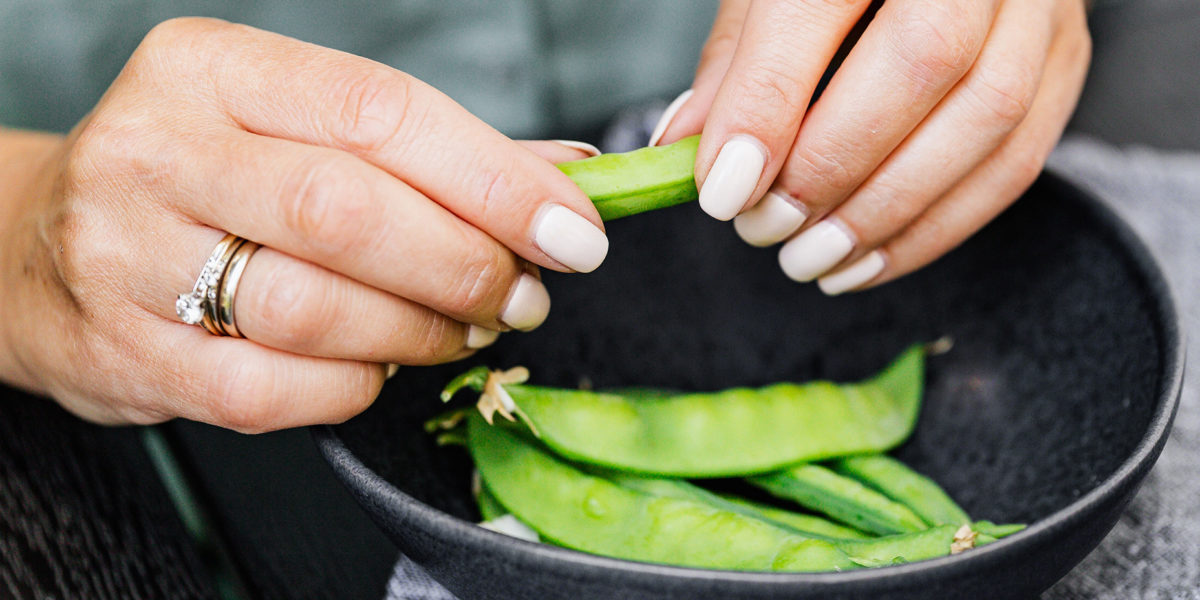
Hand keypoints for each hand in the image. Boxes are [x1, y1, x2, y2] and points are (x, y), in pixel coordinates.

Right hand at [0, 18, 607, 431]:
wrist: (37, 248)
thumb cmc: (198, 181)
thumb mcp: (294, 129)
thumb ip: (430, 151)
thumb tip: (569, 170)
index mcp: (211, 69)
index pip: (380, 112)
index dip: (494, 177)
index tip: (572, 227)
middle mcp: (156, 149)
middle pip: (349, 212)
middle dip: (467, 264)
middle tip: (524, 293)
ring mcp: (127, 255)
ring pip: (316, 308)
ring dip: (422, 331)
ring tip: (466, 327)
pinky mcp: (123, 352)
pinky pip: (274, 390)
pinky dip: (354, 386)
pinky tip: (378, 366)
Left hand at [652, 0, 1090, 293]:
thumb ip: (737, 62)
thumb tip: (682, 147)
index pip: (815, 7)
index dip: (766, 106)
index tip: (723, 191)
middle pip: (923, 61)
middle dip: (833, 166)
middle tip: (767, 229)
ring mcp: (1039, 4)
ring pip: (986, 118)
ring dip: (888, 212)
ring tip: (813, 260)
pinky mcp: (1066, 58)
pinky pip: (1019, 158)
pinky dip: (939, 226)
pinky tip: (871, 259)